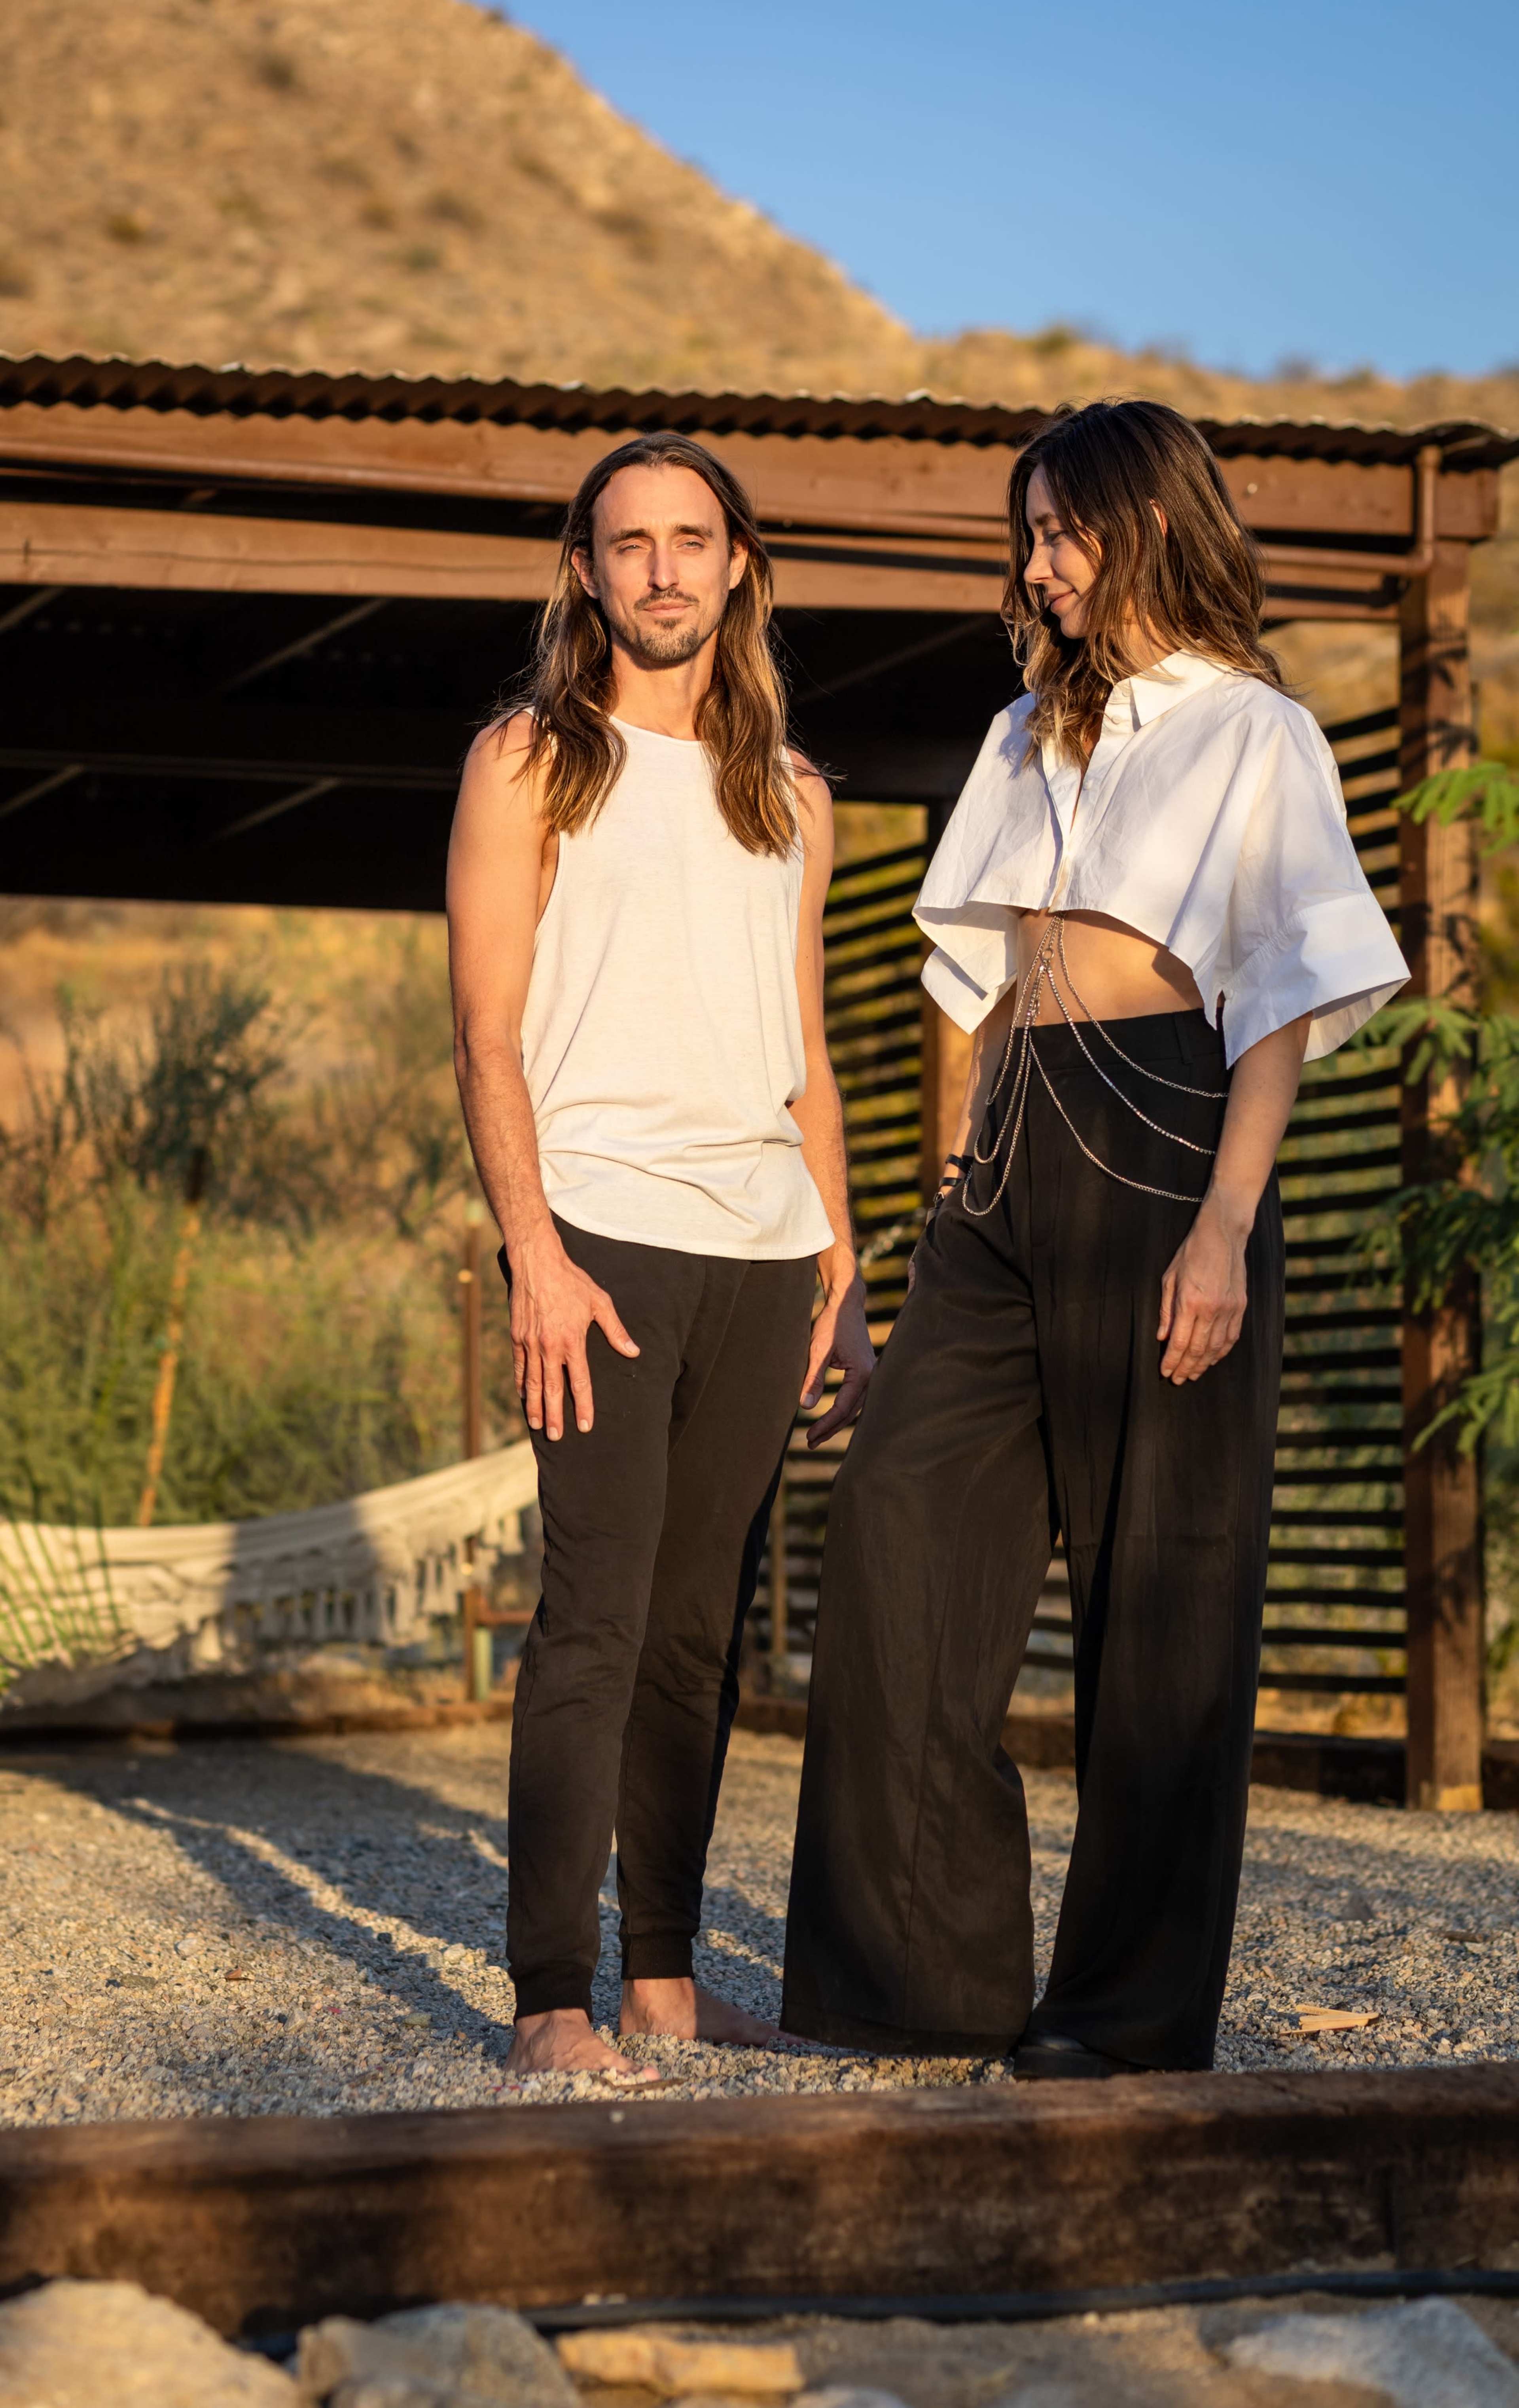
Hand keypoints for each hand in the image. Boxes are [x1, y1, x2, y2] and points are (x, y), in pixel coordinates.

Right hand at [509, 1230, 638, 1437]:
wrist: (536, 1263)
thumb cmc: (571, 1281)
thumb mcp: (599, 1302)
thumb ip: (615, 1330)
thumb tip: (633, 1352)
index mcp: (572, 1342)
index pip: (579, 1382)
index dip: (583, 1406)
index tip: (585, 1426)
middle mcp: (550, 1347)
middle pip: (552, 1389)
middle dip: (555, 1415)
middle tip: (556, 1436)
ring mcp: (530, 1343)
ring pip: (532, 1382)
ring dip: (535, 1406)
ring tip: (537, 1425)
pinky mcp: (517, 1337)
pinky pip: (519, 1366)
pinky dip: (521, 1383)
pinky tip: (523, 1396)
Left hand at [801, 1273, 875, 1445]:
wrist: (846, 1303)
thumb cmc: (832, 1323)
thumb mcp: (818, 1350)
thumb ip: (813, 1378)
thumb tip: (805, 1406)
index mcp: (862, 1374)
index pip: (842, 1408)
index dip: (825, 1425)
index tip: (809, 1436)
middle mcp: (872, 1377)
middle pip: (851, 1413)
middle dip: (831, 1429)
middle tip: (810, 1442)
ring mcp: (872, 1374)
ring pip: (856, 1407)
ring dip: (837, 1422)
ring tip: (818, 1435)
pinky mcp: (867, 1371)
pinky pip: (857, 1398)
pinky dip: (844, 1410)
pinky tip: (832, 1418)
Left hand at [1157, 1194, 1248, 1383]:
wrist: (1222, 1234)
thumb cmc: (1191, 1253)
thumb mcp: (1169, 1278)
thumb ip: (1166, 1310)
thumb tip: (1162, 1337)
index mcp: (1190, 1302)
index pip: (1179, 1342)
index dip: (1172, 1361)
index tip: (1165, 1373)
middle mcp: (1212, 1309)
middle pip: (1197, 1349)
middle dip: (1186, 1368)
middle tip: (1178, 1380)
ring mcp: (1229, 1309)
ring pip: (1216, 1347)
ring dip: (1204, 1364)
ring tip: (1193, 1374)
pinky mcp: (1241, 1306)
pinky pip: (1231, 1337)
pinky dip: (1221, 1352)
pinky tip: (1212, 1359)